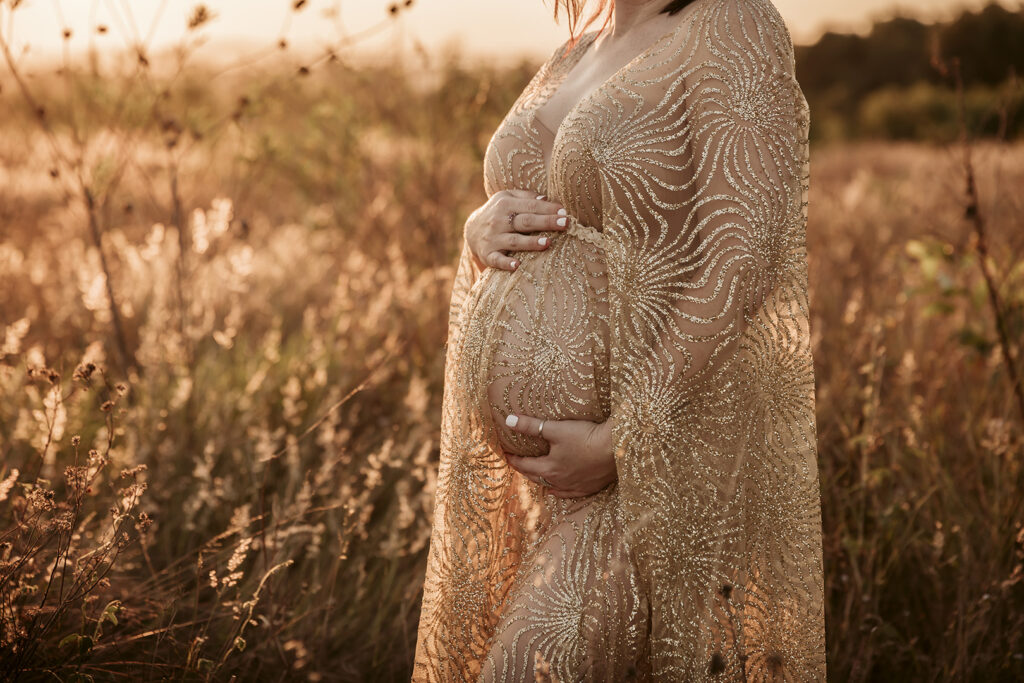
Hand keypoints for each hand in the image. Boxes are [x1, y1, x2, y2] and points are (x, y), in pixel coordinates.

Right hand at [464, 190, 568, 271]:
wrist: (471, 230)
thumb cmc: (499, 212)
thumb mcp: (508, 198)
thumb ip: (527, 197)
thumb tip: (547, 199)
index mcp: (505, 203)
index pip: (531, 205)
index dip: (548, 209)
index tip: (565, 213)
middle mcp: (498, 220)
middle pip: (525, 221)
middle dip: (545, 222)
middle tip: (564, 224)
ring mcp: (492, 238)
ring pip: (514, 240)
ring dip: (530, 243)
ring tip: (547, 243)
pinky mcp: (487, 254)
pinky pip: (497, 260)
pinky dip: (506, 263)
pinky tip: (517, 265)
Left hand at [497, 411, 616, 498]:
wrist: (616, 448)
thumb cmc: (586, 437)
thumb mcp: (556, 429)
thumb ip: (531, 425)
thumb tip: (509, 420)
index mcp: (549, 468)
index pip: (525, 464)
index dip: (513, 459)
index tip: (505, 454)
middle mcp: (560, 481)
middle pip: (536, 477)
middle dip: (524, 470)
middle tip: (517, 463)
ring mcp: (575, 486)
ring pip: (552, 486)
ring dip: (541, 481)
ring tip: (534, 476)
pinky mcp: (590, 487)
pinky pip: (570, 494)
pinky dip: (559, 492)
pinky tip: (555, 492)